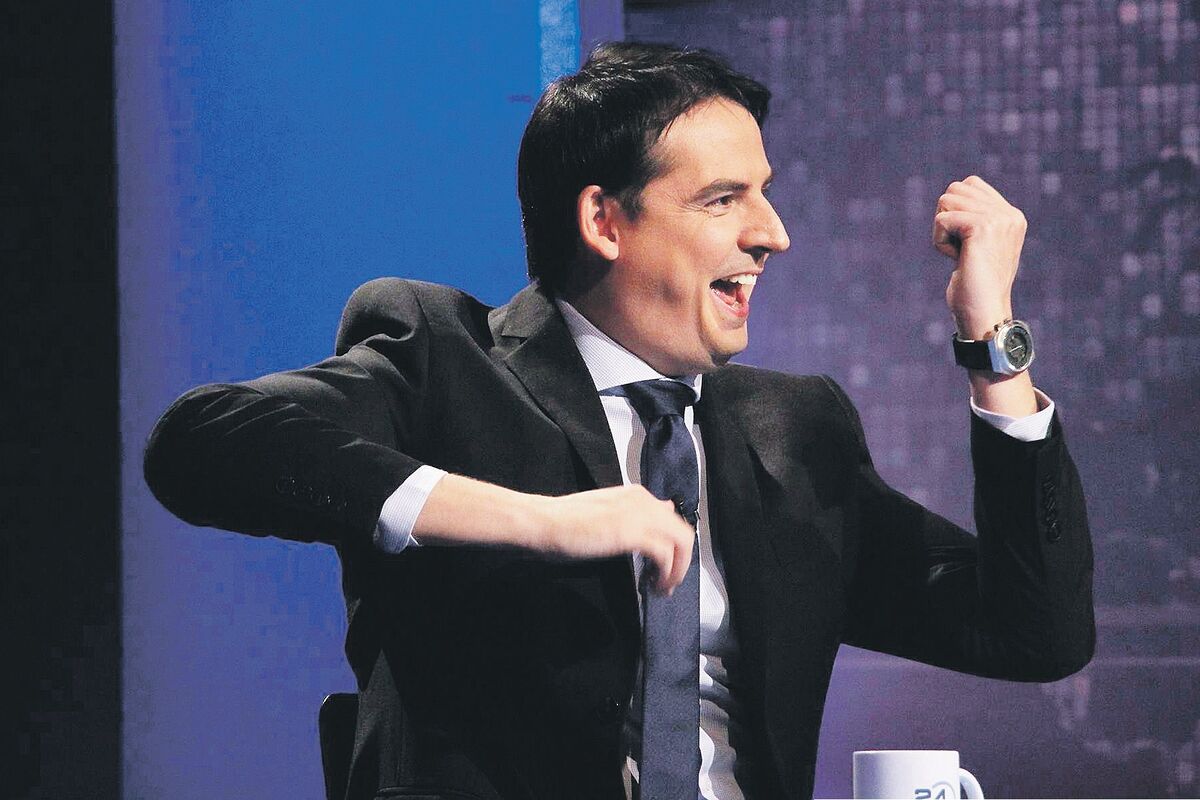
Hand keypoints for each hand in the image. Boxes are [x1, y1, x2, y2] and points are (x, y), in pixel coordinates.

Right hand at [533, 485, 695, 594]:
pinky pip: (665, 555)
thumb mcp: (606, 515)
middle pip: (683, 531)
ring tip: (661, 588)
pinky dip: (665, 574)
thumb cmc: (564, 522)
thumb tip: (654, 524)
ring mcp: (639, 515)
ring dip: (677, 570)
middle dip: (681, 562)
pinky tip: (652, 586)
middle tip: (666, 583)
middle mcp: (643, 501)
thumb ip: (631, 518)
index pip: (671, 520)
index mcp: (636, 496)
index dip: (672, 547)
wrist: (544, 521)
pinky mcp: (632, 533)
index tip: (662, 568)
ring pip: (681, 542)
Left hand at [933, 175, 1026, 338]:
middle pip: (955, 189)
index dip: (955, 212)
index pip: (970, 184)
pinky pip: (941, 220)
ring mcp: (998, 219)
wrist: (984, 313)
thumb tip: (953, 192)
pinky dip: (939, 241)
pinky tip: (956, 260)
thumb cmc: (974, 286)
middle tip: (961, 250)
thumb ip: (974, 217)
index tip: (966, 243)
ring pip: (946, 201)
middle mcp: (1009, 214)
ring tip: (960, 254)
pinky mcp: (982, 227)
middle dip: (946, 219)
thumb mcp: (979, 245)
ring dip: (942, 231)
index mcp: (1011, 215)